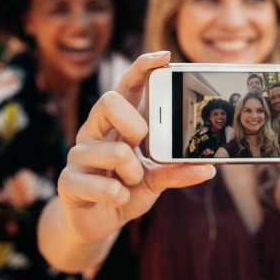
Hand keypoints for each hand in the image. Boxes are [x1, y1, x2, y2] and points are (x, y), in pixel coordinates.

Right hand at [57, 51, 213, 244]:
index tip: (165, 57)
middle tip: (141, 142)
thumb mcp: (156, 179)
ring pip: (114, 151)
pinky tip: (118, 198)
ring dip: (133, 172)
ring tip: (131, 182)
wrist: (98, 222)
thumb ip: (177, 171)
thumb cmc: (128, 189)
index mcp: (117, 123)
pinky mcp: (69, 181)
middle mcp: (95, 131)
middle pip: (109, 101)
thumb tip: (209, 169)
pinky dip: (119, 195)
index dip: (143, 67)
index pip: (127, 85)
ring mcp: (78, 155)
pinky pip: (100, 185)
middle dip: (134, 123)